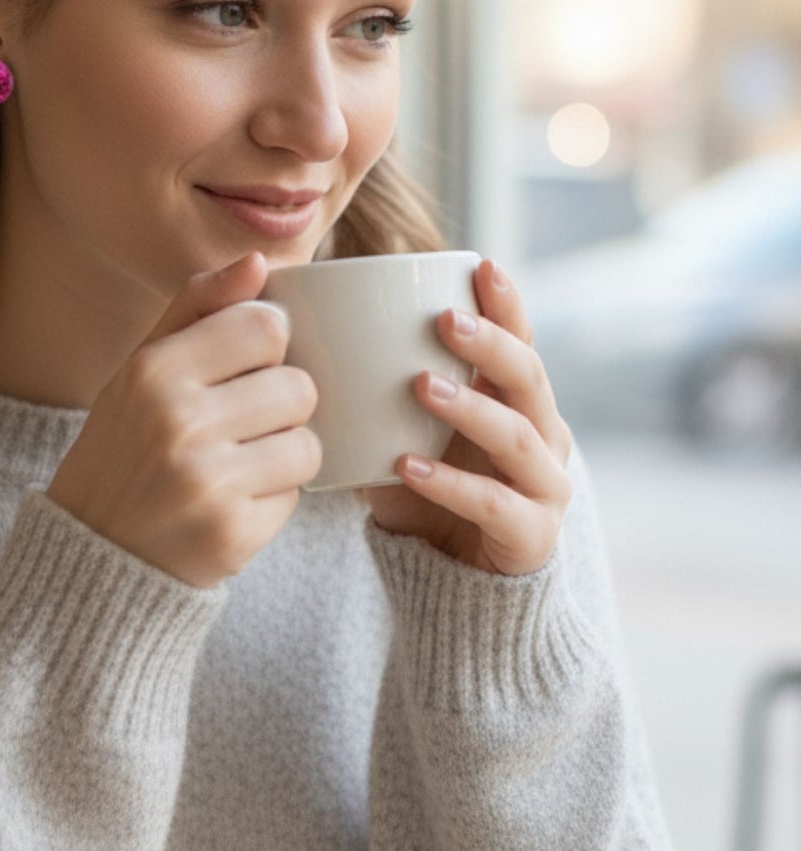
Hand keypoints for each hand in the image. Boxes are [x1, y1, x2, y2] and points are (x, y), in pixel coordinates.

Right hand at [46, 251, 320, 588]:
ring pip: (308, 445)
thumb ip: (198, 307)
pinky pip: (295, 497)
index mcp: (154, 371)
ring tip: (239, 465)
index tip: (244, 369)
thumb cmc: (125, 447)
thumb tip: (261, 262)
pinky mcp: (232, 535)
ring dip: (285, 455)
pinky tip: (231, 503)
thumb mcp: (141, 368)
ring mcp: (207, 483)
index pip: (266, 326)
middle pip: (298, 387)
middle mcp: (178, 422)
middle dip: (281, 406)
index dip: (268, 347)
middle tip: (240, 426)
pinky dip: (272, 500)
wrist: (93, 554)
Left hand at [367, 258, 573, 574]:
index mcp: (516, 403)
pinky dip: (448, 484)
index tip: (481, 266)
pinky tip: (406, 465)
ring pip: (517, 437)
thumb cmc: (426, 493)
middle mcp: (543, 436)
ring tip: (420, 386)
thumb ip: (376, 389)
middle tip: (445, 320)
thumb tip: (306, 332)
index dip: (506, 305)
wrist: (459, 585)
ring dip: (469, 407)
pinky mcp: (531, 536)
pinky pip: (493, 504)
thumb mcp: (402, 432)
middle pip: (529, 379)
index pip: (520, 341)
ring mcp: (543, 487)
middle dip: (492, 344)